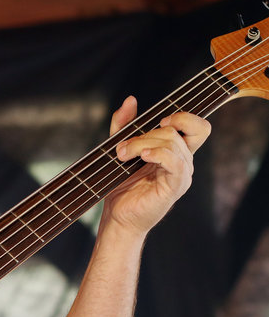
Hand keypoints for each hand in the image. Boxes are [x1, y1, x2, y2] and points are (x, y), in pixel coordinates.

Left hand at [103, 95, 210, 234]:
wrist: (117, 217)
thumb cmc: (121, 186)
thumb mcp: (121, 149)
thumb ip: (124, 125)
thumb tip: (130, 100)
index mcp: (176, 153)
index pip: (198, 127)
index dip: (184, 117)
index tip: (159, 120)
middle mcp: (183, 162)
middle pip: (176, 132)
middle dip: (145, 134)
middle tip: (121, 148)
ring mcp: (181, 175)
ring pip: (172, 144)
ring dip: (142, 144)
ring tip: (122, 155)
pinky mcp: (175, 187)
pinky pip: (175, 162)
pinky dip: (158, 154)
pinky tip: (143, 156)